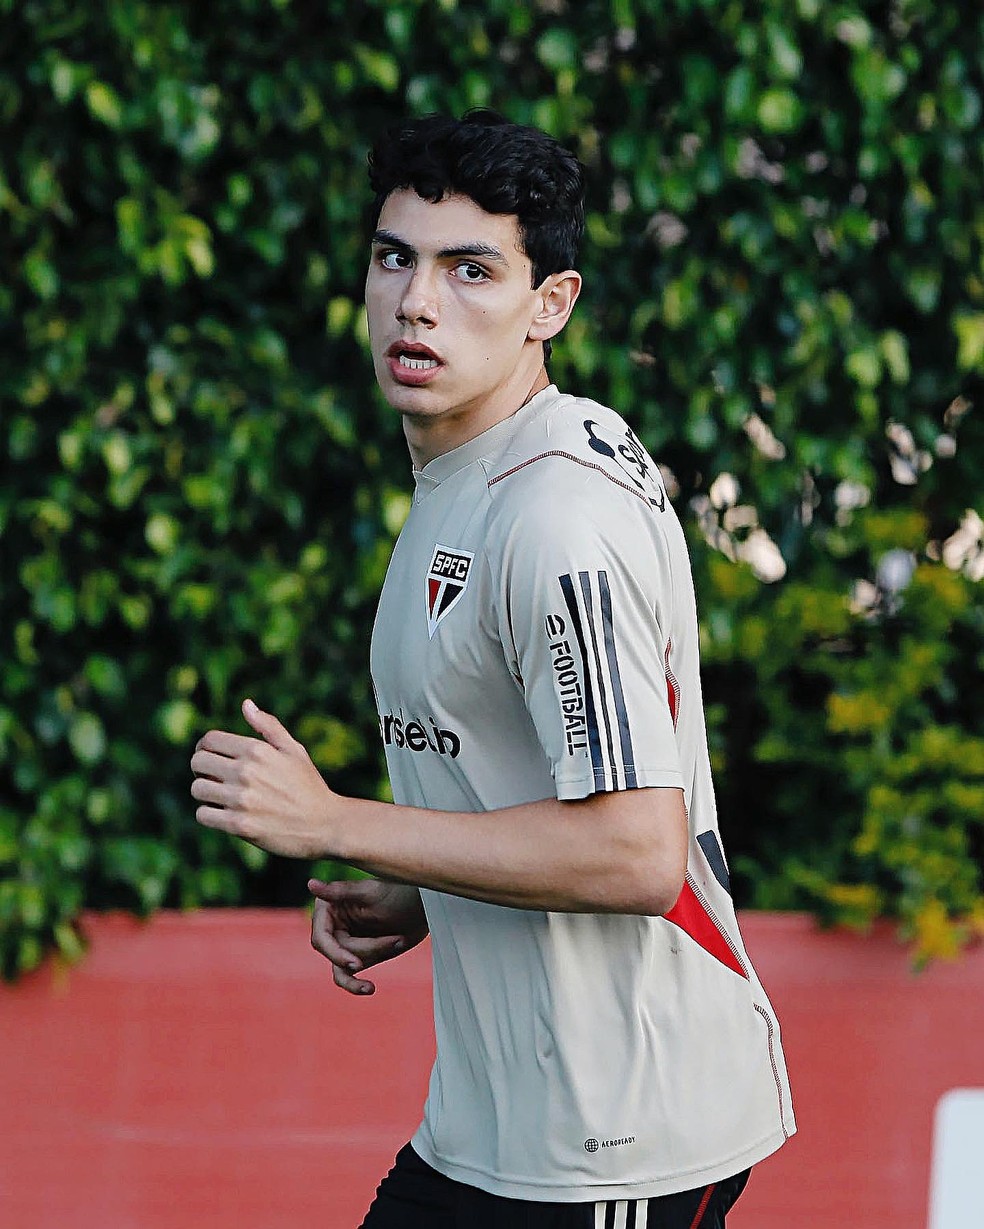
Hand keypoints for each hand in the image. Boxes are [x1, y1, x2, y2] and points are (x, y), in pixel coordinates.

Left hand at [190, 699, 335, 858]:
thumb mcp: (294, 751)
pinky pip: (203, 815)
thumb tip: (246, 704)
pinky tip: (224, 814)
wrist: (325, 826)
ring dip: (205, 793)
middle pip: (198, 762)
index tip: (211, 755)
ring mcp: (241, 799)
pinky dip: (209, 814)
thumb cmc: (309, 786)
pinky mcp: (238, 825)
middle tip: (214, 777)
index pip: (210, 740)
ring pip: (197, 789)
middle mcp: (246, 772)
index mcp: (257, 750)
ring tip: (220, 797)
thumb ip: (268, 726)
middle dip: (202, 768)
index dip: (205, 746)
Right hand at [309, 878, 427, 994]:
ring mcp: (345, 942)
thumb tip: (310, 884)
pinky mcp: (358, 955)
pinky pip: (349, 975)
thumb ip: (340, 891)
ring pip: (342, 967)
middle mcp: (333, 925)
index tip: (356, 964)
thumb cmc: (398, 892)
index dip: (336, 953)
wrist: (423, 905)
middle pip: (336, 953)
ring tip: (383, 966)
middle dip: (367, 950)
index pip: (321, 937)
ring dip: (368, 963)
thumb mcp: (370, 892)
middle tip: (395, 941)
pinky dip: (357, 984)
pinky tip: (370, 988)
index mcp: (330, 906)